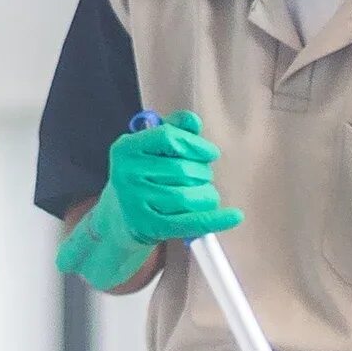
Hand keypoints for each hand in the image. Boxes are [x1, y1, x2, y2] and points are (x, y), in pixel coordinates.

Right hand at [56, 112, 243, 287]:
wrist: (117, 219)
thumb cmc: (141, 177)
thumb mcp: (147, 149)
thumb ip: (172, 130)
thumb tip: (194, 123)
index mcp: (125, 149)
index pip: (168, 137)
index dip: (196, 144)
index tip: (210, 154)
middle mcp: (126, 175)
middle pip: (182, 169)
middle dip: (202, 173)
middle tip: (202, 178)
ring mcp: (135, 203)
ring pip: (188, 196)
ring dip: (207, 195)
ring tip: (205, 195)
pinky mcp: (148, 227)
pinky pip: (189, 222)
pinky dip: (215, 220)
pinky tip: (234, 217)